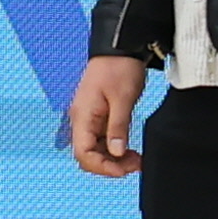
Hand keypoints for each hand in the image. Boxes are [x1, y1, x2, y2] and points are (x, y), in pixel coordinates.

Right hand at [69, 56, 151, 176]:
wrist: (120, 48)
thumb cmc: (119, 68)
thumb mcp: (123, 99)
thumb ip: (118, 127)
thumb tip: (116, 152)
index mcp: (83, 115)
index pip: (83, 153)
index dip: (102, 166)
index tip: (124, 170)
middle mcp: (82, 119)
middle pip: (87, 155)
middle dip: (109, 165)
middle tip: (135, 164)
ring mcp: (89, 118)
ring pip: (95, 150)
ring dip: (113, 159)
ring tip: (136, 159)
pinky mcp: (98, 116)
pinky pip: (102, 140)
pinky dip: (115, 149)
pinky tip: (129, 150)